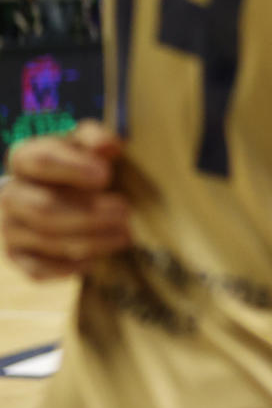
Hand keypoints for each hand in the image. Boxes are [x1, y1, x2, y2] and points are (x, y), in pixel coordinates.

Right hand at [2, 121, 130, 281]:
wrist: (64, 189)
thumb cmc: (80, 162)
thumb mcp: (88, 142)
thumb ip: (96, 139)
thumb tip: (107, 147)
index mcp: (24, 158)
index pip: (39, 161)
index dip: (72, 169)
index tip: (105, 175)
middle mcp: (10, 193)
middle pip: (43, 209)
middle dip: (88, 214)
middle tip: (125, 211)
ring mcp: (10, 226)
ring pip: (45, 240)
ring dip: (89, 240)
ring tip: (124, 235)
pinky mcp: (17, 255)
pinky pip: (37, 269)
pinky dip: (68, 267)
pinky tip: (94, 259)